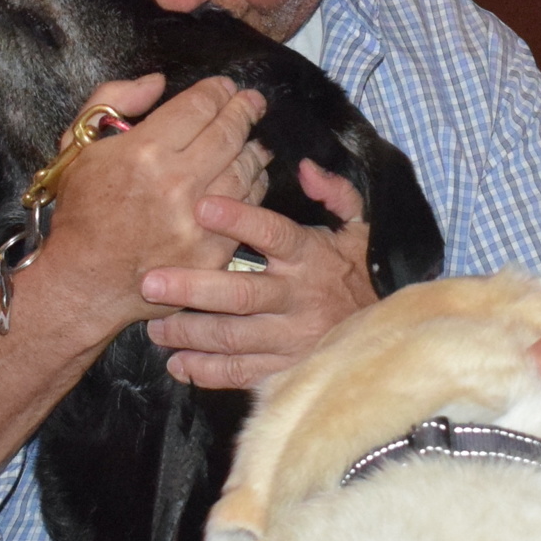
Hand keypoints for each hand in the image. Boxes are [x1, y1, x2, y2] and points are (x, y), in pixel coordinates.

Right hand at [39, 74, 268, 336]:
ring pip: (246, 168)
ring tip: (254, 139)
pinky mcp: (215, 249)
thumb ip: (113, 102)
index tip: (226, 88)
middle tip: (253, 102)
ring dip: (254, 147)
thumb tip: (157, 81)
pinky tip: (252, 177)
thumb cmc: (81, 211)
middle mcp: (177, 182)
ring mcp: (200, 218)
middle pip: (229, 133)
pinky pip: (249, 207)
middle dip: (244, 110)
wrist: (84, 280)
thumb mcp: (78, 147)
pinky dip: (255, 186)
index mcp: (144, 152)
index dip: (217, 91)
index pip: (198, 107)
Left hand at [143, 159, 374, 388]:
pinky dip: (208, 371)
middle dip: (192, 288)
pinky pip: (242, 373)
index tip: (202, 206)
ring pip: (233, 337)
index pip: (274, 233)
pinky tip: (179, 363)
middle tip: (150, 283)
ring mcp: (292, 337)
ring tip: (156, 327)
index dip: (240, 220)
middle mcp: (298, 298)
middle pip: (240, 294)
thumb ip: (335, 193)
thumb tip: (305, 167)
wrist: (390, 332)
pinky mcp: (287, 368)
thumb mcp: (360, 227)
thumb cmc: (361, 272)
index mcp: (311, 256)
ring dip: (190, 332)